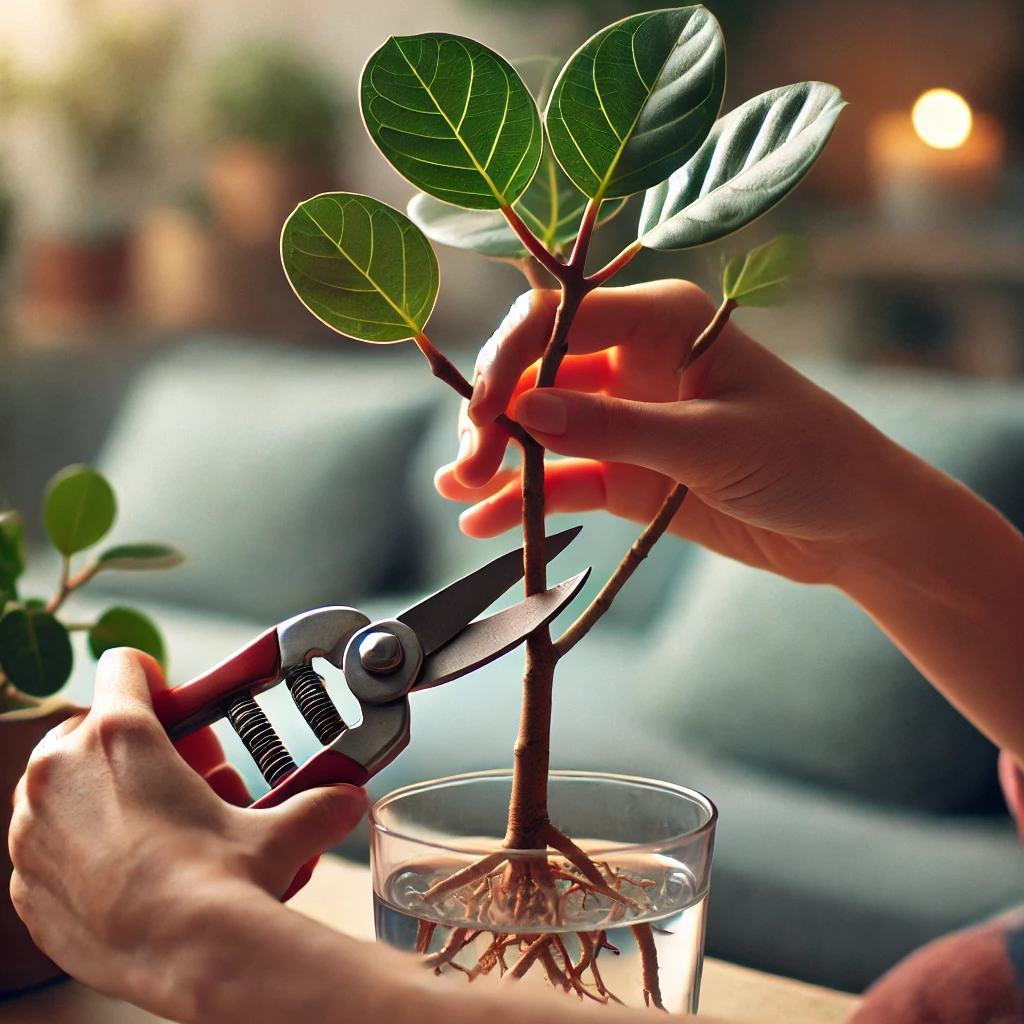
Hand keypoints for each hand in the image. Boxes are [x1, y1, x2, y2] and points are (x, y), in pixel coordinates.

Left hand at [9, 649, 366, 1013]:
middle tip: (182, 780)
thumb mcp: (278, 832)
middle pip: (91, 727)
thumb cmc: (222, 886)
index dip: (155, 680)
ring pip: (62, 785)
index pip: (124, 666)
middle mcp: (62, 773)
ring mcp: (33, 830)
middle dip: (135, 747)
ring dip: (104, 795)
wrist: (186, 960)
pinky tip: (129, 876)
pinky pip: (49, 845)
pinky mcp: (23, 883)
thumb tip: (345, 798)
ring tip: (157, 830)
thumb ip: (315, 803)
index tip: (176, 706)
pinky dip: (82, 850)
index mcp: (120, 737)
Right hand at [436, 280, 912, 584]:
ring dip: (497, 456)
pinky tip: (483, 522)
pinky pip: (562, 479)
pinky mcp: (627, 472)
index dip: (507, 361)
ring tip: (458, 490)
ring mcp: (626, 417)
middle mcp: (634, 360)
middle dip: (493, 414)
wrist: (853, 526)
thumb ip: (617, 428)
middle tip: (466, 466)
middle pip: (535, 372)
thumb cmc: (809, 459)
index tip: (482, 416)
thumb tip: (522, 412)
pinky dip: (524, 498)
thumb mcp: (714, 442)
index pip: (557, 320)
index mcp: (663, 321)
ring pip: (539, 427)